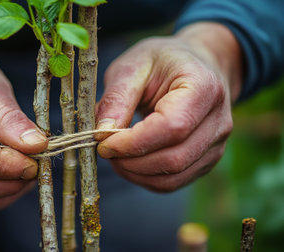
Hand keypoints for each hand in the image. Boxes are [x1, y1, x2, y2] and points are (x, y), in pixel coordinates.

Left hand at [95, 22, 242, 191]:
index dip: (133, 142)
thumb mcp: (133, 65)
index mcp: (204, 87)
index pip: (172, 127)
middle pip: (174, 159)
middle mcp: (218, 120)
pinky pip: (173, 182)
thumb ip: (117, 97)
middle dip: (130, 161)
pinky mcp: (205, 160)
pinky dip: (144, 178)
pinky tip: (128, 161)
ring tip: (114, 155)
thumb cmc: (163, 62)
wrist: (196, 64)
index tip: (103, 141)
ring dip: (135, 173)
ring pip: (173, 177)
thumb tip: (101, 133)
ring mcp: (216, 144)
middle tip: (103, 149)